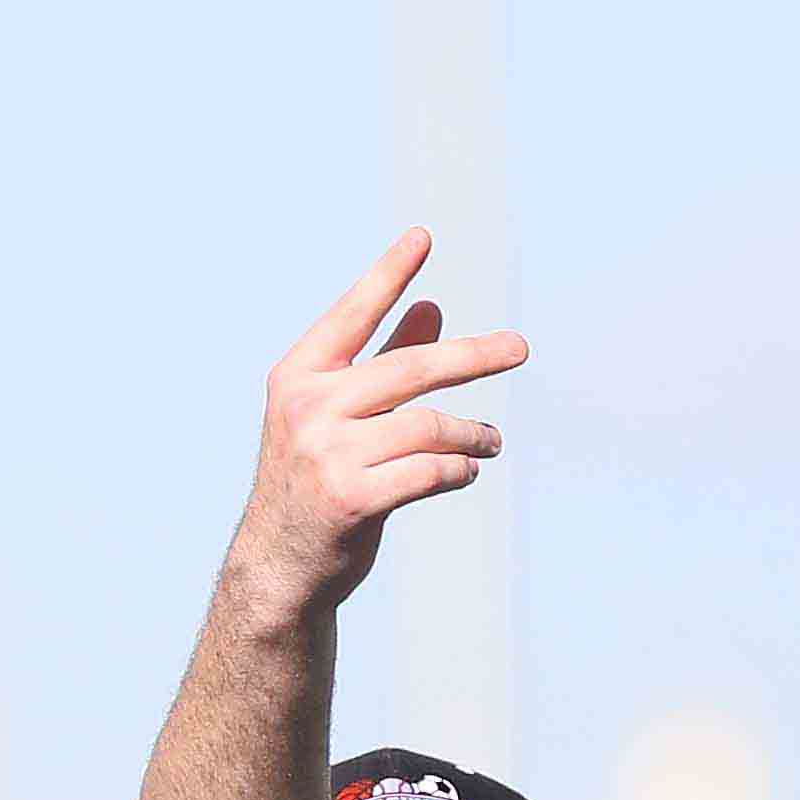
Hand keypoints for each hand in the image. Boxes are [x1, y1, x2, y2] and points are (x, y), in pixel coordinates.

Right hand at [225, 232, 525, 626]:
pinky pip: (430, 471)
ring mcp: (327, 453)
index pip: (351, 314)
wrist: (280, 564)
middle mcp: (307, 407)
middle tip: (519, 348)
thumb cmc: (315, 479)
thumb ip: (382, 362)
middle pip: (411, 368)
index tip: (423, 235)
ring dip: (472, 433)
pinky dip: (458, 469)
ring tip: (490, 440)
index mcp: (298, 376)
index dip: (388, 274)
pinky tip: (466, 471)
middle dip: (472, 356)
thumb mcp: (337, 415)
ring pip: (429, 425)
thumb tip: (432, 307)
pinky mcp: (352, 498)